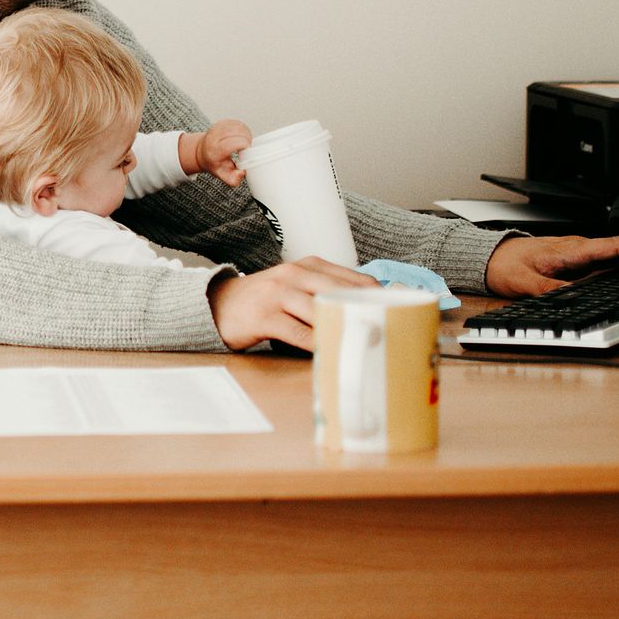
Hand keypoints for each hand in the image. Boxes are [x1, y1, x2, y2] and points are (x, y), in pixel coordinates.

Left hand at [188, 120, 252, 187]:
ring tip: (243, 144)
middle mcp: (214, 137)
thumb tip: (242, 172)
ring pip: (240, 126)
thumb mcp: (223, 175)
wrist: (202, 152)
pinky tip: (240, 137)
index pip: (236, 142)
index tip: (244, 153)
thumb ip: (234, 178)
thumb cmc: (214, 163)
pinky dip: (243, 130)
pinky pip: (238, 123)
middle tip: (245, 149)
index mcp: (215, 150)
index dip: (245, 146)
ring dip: (246, 135)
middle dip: (247, 141)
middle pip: (240, 133)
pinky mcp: (221, 122)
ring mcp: (217, 128)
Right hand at [205, 256, 379, 350]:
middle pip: (342, 293)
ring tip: (365, 345)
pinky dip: (315, 344)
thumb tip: (368, 313)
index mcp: (309, 266)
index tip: (400, 314)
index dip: (380, 298)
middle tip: (390, 332)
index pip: (355, 279)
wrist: (218, 304)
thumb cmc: (265, 301)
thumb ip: (327, 294)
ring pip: (321, 312)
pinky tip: (329, 352)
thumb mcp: (297, 287)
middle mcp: (295, 275)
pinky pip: (297, 333)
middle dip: (367, 313)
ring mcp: (279, 294)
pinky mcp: (265, 316)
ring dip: (343, 329)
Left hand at [484, 234, 618, 297]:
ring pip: (612, 257)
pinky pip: (602, 264)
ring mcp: (578, 255)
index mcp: (569, 250)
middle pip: (617, 250)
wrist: (489, 257)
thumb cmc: (504, 264)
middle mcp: (577, 249)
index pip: (610, 245)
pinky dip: (617, 270)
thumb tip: (570, 299)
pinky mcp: (575, 263)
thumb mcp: (524, 281)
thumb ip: (549, 290)